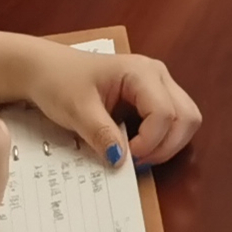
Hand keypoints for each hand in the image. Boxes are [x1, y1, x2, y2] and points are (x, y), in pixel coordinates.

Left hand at [0, 41, 203, 170]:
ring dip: (168, 144)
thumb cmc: (59, 81)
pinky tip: (137, 146)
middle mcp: (157, 76)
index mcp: (141, 72)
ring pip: (186, 119)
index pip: (164, 113)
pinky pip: (173, 121)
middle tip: (136, 162)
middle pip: (187, 117)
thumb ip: (100, 133)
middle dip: (167, 146)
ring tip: (138, 156)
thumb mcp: (76, 110)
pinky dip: (162, 139)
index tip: (124, 157)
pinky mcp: (153, 97)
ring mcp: (158, 85)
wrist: (45, 69)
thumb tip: (120, 160)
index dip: (149, 142)